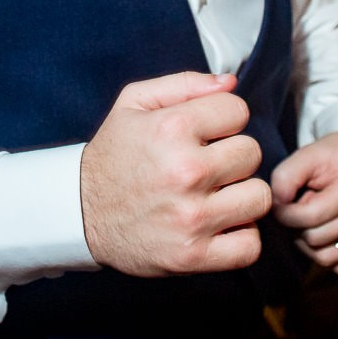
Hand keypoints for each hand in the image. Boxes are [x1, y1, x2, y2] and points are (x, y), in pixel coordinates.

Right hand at [80, 71, 270, 276]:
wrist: (78, 213)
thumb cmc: (112, 156)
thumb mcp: (134, 104)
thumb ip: (185, 84)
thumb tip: (231, 82)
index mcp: (172, 129)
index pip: (238, 111)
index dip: (224, 120)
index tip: (206, 135)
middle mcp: (185, 171)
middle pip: (252, 153)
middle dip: (232, 157)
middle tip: (207, 167)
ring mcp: (192, 217)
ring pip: (258, 197)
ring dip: (241, 197)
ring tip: (216, 196)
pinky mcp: (193, 255)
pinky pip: (250, 246)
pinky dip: (241, 238)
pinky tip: (220, 226)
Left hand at [271, 130, 337, 277]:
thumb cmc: (331, 156)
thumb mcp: (305, 155)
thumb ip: (284, 178)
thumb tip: (276, 206)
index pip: (307, 218)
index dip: (284, 212)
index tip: (281, 200)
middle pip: (314, 240)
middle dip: (296, 225)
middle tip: (299, 205)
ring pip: (325, 259)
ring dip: (308, 243)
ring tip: (310, 219)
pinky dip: (327, 256)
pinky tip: (322, 234)